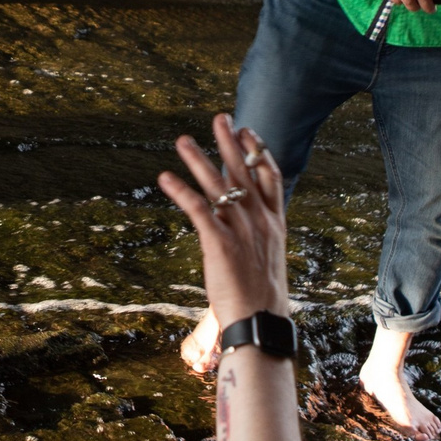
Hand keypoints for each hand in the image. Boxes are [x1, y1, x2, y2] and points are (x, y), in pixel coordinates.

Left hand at [159, 113, 290, 325]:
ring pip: (218, 185)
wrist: (261, 323)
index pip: (270, 176)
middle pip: (243, 172)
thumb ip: (258, 236)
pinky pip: (198, 209)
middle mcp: (260, 221)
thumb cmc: (262, 298)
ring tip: (182, 140)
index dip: (258, 151)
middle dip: (230, 142)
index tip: (247, 132)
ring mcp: (241, 231)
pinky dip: (180, 191)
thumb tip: (245, 226)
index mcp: (275, 223)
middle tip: (219, 117)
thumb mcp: (268, 259)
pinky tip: (164, 178)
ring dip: (198, 160)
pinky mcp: (220, 244)